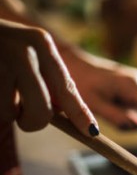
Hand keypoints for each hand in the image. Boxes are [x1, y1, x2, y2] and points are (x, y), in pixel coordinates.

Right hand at [0, 19, 97, 135]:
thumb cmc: (1, 49)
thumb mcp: (26, 53)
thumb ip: (46, 80)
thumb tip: (68, 116)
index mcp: (40, 42)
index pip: (66, 86)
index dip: (79, 112)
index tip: (91, 131)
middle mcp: (20, 49)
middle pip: (40, 111)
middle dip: (33, 121)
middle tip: (21, 114)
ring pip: (8, 113)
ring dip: (3, 111)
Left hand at [60, 48, 136, 128]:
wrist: (73, 64)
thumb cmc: (81, 84)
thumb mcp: (95, 105)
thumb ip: (117, 117)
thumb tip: (134, 127)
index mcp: (134, 85)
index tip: (130, 125)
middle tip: (115, 115)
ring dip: (133, 113)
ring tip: (110, 106)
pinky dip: (129, 107)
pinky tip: (113, 102)